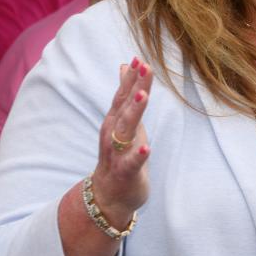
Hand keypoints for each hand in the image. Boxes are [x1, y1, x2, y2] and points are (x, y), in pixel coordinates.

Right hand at [90, 57, 153, 228]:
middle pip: (125, 106)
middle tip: (144, 67)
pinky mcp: (125, 172)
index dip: (132, 77)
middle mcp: (114, 133)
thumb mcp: (124, 121)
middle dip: (134, 86)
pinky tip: (147, 148)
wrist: (108, 196)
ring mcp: (118, 152)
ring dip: (133, 112)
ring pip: (126, 129)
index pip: (124, 94)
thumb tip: (127, 65)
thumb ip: (126, 94)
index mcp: (116, 120)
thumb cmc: (120, 154)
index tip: (140, 58)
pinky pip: (132, 163)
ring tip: (142, 96)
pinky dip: (138, 155)